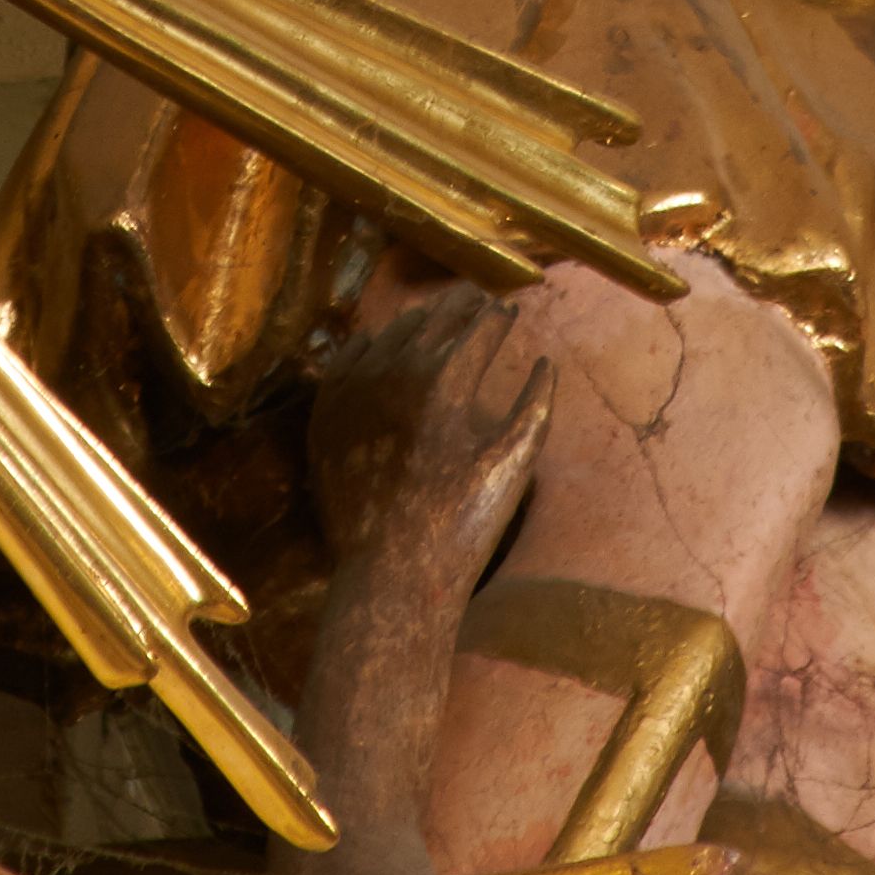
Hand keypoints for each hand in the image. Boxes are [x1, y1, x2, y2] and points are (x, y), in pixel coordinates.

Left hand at [309, 279, 553, 584]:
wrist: (391, 573)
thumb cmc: (462, 523)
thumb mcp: (515, 463)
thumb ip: (535, 404)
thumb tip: (546, 362)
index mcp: (446, 380)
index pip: (479, 327)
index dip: (498, 316)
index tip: (507, 310)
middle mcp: (396, 372)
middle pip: (436, 319)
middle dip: (462, 307)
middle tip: (477, 300)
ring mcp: (355, 390)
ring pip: (392, 332)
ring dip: (420, 322)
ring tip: (437, 319)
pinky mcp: (327, 412)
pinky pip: (347, 358)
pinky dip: (370, 344)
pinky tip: (382, 342)